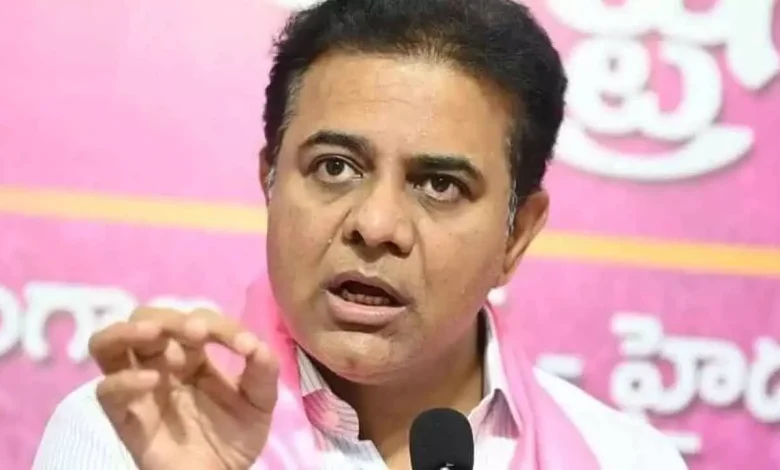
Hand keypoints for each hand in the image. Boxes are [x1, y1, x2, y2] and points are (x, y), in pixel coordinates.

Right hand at [89, 307, 278, 469]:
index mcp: (192, 354)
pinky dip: (123, 380)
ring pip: (107, 344)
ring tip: (153, 332)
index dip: (218, 324)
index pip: (195, 320)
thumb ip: (263, 370)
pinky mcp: (126, 417)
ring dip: (126, 330)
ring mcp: (139, 388)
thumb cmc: (235, 436)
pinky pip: (106, 391)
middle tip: (197, 333)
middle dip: (170, 317)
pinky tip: (150, 380)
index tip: (242, 345)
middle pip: (145, 318)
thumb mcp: (260, 401)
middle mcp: (161, 364)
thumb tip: (253, 343)